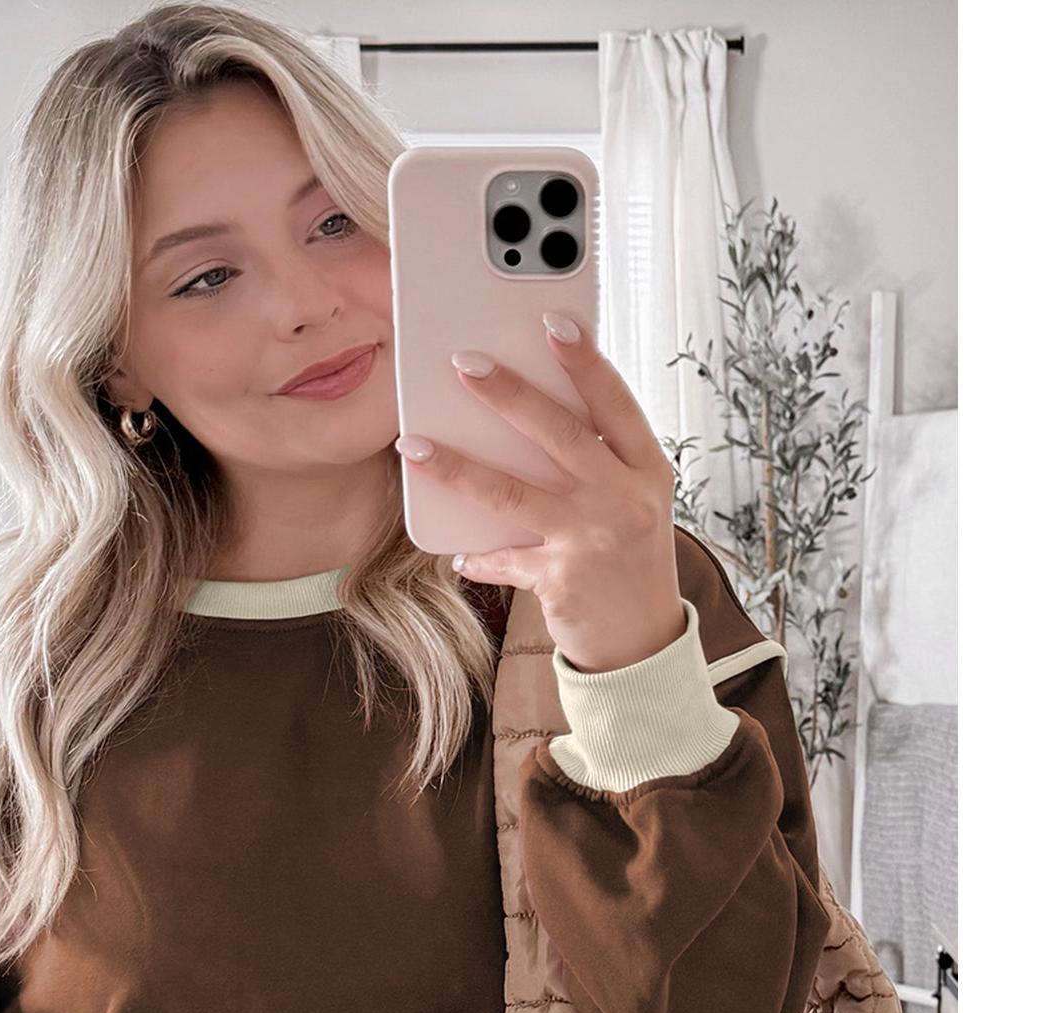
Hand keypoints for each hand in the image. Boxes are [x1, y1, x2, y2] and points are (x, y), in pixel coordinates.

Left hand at [393, 312, 684, 673]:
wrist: (644, 643)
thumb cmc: (628, 558)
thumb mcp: (632, 502)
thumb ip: (595, 462)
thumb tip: (525, 416)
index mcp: (646, 469)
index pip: (614, 404)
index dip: (584, 362)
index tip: (554, 322)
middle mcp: (623, 499)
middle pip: (560, 435)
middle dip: (509, 395)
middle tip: (464, 364)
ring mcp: (592, 539)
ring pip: (514, 493)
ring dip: (458, 468)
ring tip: (415, 445)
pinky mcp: (561, 579)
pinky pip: (504, 558)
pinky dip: (478, 557)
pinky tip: (457, 555)